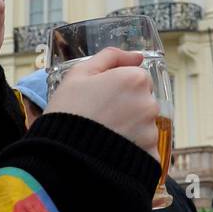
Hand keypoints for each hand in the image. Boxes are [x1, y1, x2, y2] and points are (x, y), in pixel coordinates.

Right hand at [43, 47, 159, 159]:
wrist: (62, 156)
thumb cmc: (68, 112)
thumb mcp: (79, 74)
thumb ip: (110, 57)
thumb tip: (136, 56)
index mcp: (134, 80)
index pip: (138, 78)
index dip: (119, 87)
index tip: (102, 98)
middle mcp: (149, 104)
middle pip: (143, 101)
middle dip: (127, 108)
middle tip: (101, 118)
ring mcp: (151, 132)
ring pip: (144, 126)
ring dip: (130, 130)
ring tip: (104, 136)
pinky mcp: (150, 155)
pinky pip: (145, 150)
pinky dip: (132, 151)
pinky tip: (112, 153)